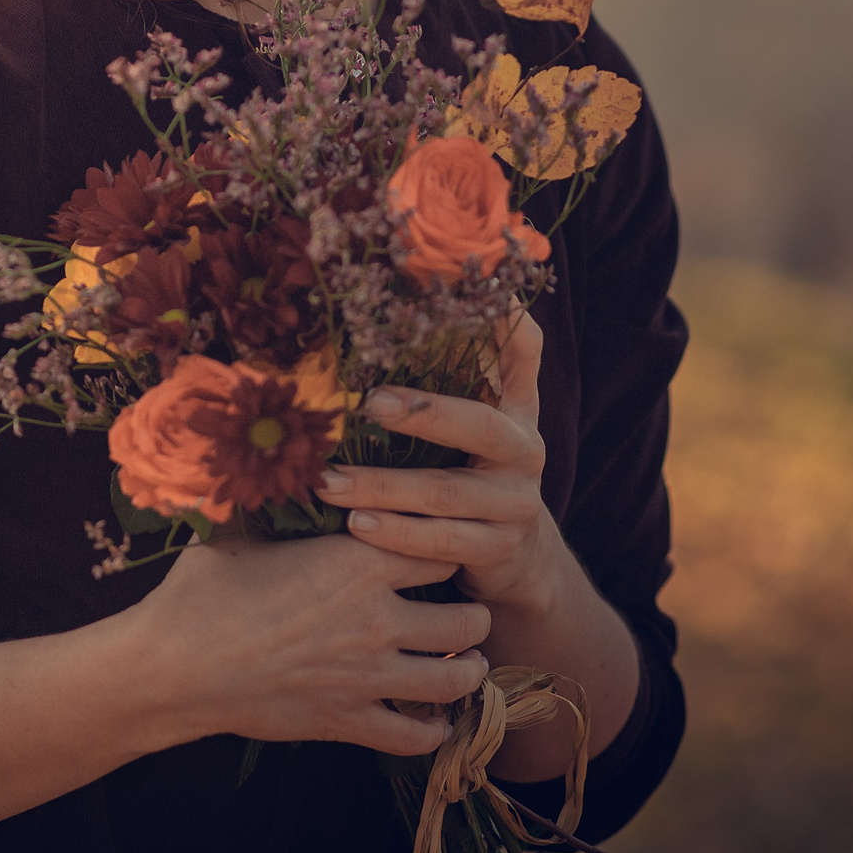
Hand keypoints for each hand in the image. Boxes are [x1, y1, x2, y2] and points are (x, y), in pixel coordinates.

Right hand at [128, 531, 488, 757]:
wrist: (172, 666)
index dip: (444, 546)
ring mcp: (368, 677)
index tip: (440, 549)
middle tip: (463, 611)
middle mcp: (377, 619)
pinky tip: (433, 720)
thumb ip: (289, 519)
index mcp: (357, 562)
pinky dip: (432, 729)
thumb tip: (288, 484)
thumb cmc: (201, 592)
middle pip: (467, 617)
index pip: (440, 546)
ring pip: (457, 678)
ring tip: (466, 662)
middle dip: (471, 613)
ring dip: (468, 669)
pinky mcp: (349, 722)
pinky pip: (415, 734)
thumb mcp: (247, 536)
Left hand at [313, 314, 566, 611]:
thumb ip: (462, 370)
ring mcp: (516, 504)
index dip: (505, 322)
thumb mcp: (479, 419)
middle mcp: (524, 450)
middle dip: (423, 413)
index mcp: (517, 408)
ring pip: (445, 494)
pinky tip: (355, 527)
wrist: (520, 557)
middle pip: (478, 426)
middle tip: (368, 403)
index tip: (480, 295)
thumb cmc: (476, 471)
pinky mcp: (498, 549)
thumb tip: (410, 299)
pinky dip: (396, 536)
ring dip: (382, 487)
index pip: (523, 352)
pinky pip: (442, 542)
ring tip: (328, 482)